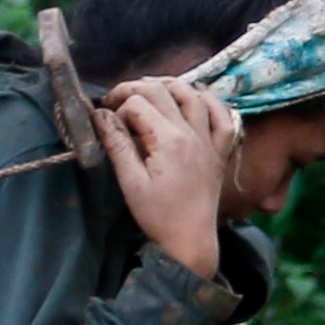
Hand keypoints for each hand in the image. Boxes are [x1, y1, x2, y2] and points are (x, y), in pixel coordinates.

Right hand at [98, 79, 239, 279]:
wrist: (191, 239)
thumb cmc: (158, 215)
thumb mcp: (130, 182)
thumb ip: (117, 145)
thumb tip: (100, 115)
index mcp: (168, 140)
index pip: (138, 103)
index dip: (116, 105)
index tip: (103, 116)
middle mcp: (192, 133)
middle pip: (163, 92)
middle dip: (135, 89)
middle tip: (116, 99)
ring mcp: (210, 140)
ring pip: (194, 96)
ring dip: (171, 85)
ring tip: (149, 87)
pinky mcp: (220, 151)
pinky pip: (224, 117)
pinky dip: (211, 102)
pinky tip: (197, 98)